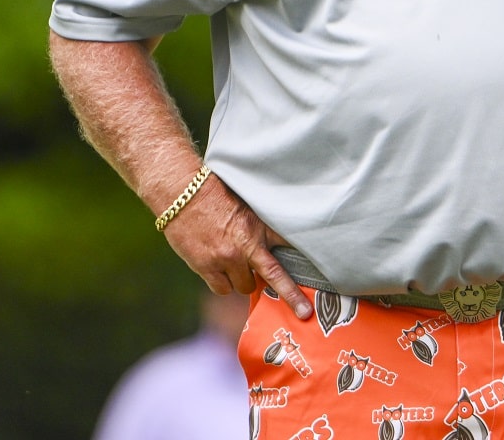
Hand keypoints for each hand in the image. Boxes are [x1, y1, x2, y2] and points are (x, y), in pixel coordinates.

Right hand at [162, 178, 312, 319]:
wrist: (181, 193)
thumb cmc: (214, 193)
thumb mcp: (245, 206)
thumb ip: (260, 225)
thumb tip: (271, 242)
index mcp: (259, 226)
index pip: (290, 246)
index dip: (307, 263)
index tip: (322, 282)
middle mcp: (246, 245)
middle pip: (273, 277)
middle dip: (286, 293)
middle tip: (301, 309)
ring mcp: (226, 259)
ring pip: (244, 286)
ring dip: (242, 279)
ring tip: (233, 262)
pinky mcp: (206, 267)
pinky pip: (222, 289)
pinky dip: (222, 283)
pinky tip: (217, 268)